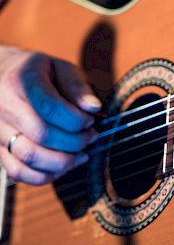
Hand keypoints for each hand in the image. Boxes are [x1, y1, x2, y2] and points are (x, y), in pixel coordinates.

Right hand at [0, 46, 100, 184]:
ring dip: (63, 161)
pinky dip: (44, 175)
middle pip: (42, 135)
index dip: (77, 120)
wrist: (2, 75)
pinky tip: (63, 166)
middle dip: (75, 141)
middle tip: (92, 136)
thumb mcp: (61, 68)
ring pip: (29, 157)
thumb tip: (94, 108)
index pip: (50, 108)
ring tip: (82, 154)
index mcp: (21, 81)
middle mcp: (3, 106)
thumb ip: (78, 87)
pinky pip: (17, 172)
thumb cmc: (39, 73)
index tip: (91, 120)